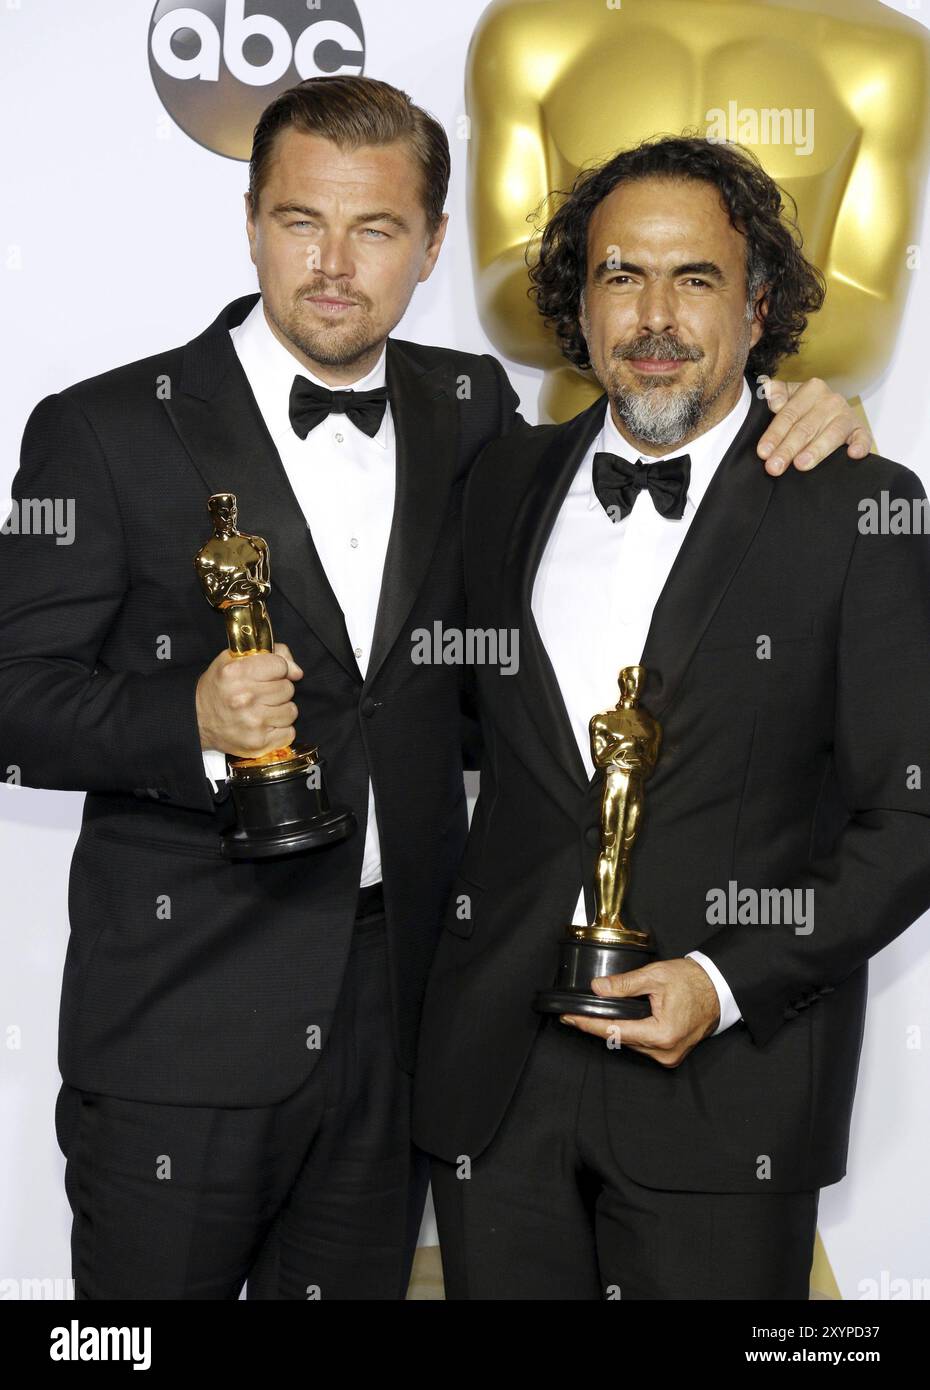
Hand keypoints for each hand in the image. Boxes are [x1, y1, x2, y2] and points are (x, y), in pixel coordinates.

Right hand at [196, 642, 302, 758]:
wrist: (196, 720)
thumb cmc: (218, 688)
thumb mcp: (234, 660)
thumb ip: (269, 654)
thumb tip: (297, 671)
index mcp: (236, 672)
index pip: (280, 665)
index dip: (277, 669)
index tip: (269, 674)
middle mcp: (244, 698)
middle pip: (287, 688)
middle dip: (278, 690)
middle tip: (261, 694)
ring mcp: (253, 722)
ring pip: (291, 711)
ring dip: (280, 710)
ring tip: (263, 710)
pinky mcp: (258, 743)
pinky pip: (289, 732)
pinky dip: (280, 730)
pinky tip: (265, 725)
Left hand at [562, 957, 719, 1066]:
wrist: (718, 988)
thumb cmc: (692, 982)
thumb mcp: (655, 976)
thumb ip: (624, 984)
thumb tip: (597, 988)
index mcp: (661, 1034)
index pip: (614, 1031)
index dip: (588, 1024)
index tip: (569, 1018)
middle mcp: (665, 1051)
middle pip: (620, 1039)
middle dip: (596, 1026)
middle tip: (573, 1015)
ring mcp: (669, 1056)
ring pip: (630, 1044)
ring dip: (612, 1030)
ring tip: (592, 1017)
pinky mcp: (670, 1055)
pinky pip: (642, 1046)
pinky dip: (629, 1034)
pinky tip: (616, 1023)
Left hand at [756, 376, 871, 474]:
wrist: (832, 410)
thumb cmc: (805, 408)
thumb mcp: (790, 396)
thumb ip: (777, 393)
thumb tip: (767, 388)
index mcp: (811, 389)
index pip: (788, 415)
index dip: (774, 434)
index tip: (763, 452)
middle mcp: (830, 400)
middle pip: (805, 427)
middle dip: (788, 449)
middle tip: (775, 467)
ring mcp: (846, 415)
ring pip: (830, 434)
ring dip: (816, 450)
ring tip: (801, 464)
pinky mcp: (860, 430)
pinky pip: (862, 437)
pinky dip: (860, 445)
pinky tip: (853, 454)